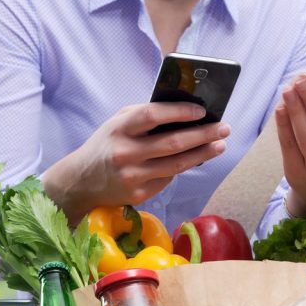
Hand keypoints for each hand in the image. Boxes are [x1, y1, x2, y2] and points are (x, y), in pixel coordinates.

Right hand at [42, 102, 229, 224]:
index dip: (180, 112)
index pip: (154, 115)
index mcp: (119, 128)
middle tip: (224, 128)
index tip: (202, 111)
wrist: (81, 181)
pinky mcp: (139, 194)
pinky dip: (183, 168)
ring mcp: (133, 176)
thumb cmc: (106, 145)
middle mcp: (125, 153)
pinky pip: (168, 179)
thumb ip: (144, 116)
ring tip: (219, 145)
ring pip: (177, 165)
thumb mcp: (117, 124)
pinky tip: (195, 159)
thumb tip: (184, 111)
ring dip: (202, 154)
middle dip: (203, 134)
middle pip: (173, 143)